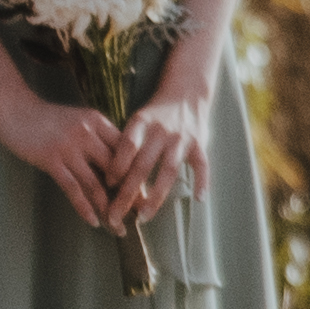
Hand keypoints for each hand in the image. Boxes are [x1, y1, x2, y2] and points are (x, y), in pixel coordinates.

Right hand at [0, 85, 135, 230]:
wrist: (14, 108)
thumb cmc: (47, 118)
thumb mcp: (79, 120)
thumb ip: (98, 138)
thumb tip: (117, 164)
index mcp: (99, 122)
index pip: (127, 151)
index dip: (138, 173)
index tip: (147, 192)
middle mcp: (88, 133)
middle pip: (116, 169)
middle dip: (129, 195)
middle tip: (139, 214)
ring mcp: (69, 146)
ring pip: (96, 183)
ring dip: (108, 208)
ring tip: (117, 226)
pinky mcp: (51, 159)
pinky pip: (72, 188)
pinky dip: (84, 207)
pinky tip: (93, 221)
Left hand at [115, 85, 221, 226]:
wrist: (187, 92)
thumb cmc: (156, 114)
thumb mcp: (136, 121)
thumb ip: (125, 144)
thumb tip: (108, 178)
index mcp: (142, 123)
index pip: (126, 147)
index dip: (116, 167)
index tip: (106, 186)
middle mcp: (161, 131)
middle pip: (142, 166)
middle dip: (127, 193)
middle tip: (114, 216)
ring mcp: (182, 139)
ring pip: (168, 171)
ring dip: (156, 195)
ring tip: (144, 216)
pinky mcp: (199, 144)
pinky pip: (202, 165)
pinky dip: (203, 181)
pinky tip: (199, 199)